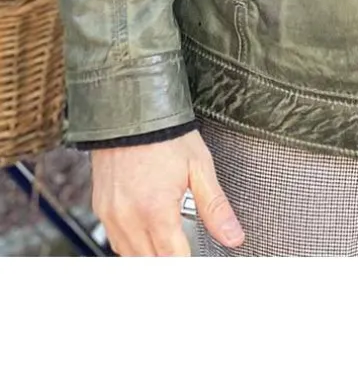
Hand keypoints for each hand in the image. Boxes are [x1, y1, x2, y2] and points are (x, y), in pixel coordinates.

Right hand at [90, 129, 244, 256]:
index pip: (174, 261)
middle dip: (172, 265)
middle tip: (189, 257)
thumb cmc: (166, 135)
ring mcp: (110, 214)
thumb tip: (234, 236)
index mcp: (155, 210)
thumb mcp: (200, 167)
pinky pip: (116, 242)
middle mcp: (128, 218)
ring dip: (152, 259)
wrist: (129, 110)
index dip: (190, 269)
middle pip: (151, 265)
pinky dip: (133, 247)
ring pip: (130, 257)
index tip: (202, 269)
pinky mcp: (100, 208)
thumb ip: (216, 207)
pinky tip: (149, 238)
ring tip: (173, 251)